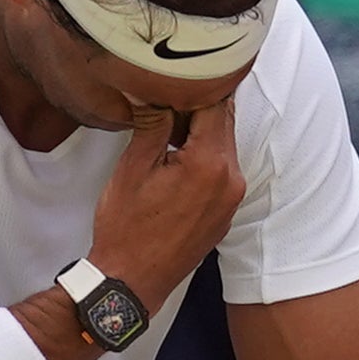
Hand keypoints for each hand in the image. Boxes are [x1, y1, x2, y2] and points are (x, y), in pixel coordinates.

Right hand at [88, 100, 245, 310]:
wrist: (131, 282)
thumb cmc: (126, 229)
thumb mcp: (133, 168)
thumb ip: (151, 123)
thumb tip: (152, 89)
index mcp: (209, 162)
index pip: (216, 102)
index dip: (194, 85)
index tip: (173, 77)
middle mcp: (231, 178)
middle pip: (224, 123)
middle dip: (197, 108)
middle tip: (164, 99)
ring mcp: (232, 198)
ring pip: (223, 146)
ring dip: (199, 134)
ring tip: (164, 134)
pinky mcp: (226, 213)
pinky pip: (222, 172)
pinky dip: (203, 160)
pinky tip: (174, 165)